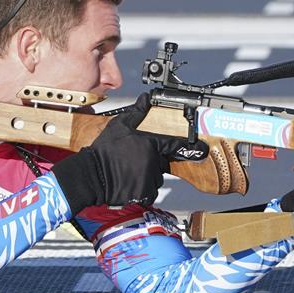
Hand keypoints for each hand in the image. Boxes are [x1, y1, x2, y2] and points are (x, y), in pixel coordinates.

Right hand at [52, 93, 207, 212]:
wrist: (91, 175)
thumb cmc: (103, 151)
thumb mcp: (119, 126)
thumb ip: (136, 113)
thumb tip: (146, 99)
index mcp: (150, 144)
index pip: (175, 145)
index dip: (190, 147)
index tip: (202, 149)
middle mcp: (153, 162)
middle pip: (162, 163)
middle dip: (153, 161)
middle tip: (135, 159)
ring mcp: (148, 179)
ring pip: (156, 178)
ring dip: (147, 175)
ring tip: (128, 171)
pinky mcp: (143, 193)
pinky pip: (149, 192)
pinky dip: (142, 189)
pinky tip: (128, 182)